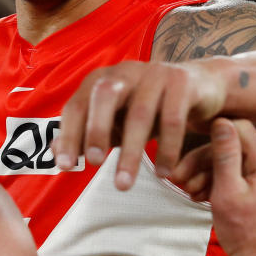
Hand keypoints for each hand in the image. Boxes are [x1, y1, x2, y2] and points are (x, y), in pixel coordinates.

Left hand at [53, 60, 226, 189]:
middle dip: (95, 130)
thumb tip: (55, 153)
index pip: (77, 105)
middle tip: (93, 164)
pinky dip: (167, 148)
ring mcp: (154, 73)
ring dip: (131, 151)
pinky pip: (173, 117)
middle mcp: (125, 72)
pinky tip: (163, 173)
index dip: (68, 135)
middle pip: (104, 95)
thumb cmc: (149, 107)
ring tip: (124, 184)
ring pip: (139, 112)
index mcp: (101, 80)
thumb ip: (87, 133)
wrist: (199, 86)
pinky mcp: (182, 82)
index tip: (64, 167)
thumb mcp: (117, 121)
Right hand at [178, 119, 255, 255]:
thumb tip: (222, 121)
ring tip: (188, 192)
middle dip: (203, 161)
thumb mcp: (228, 189)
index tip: (189, 147)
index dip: (212, 135)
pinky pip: (237, 180)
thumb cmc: (246, 231)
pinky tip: (200, 197)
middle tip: (179, 176)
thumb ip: (225, 154)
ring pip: (232, 165)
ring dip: (207, 174)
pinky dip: (217, 185)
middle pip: (233, 148)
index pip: (239, 129)